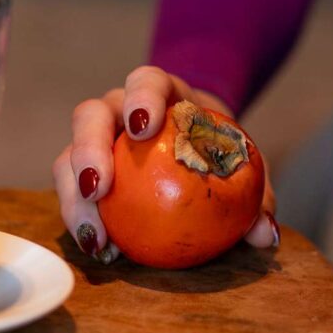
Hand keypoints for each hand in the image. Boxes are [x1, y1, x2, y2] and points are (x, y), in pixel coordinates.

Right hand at [52, 66, 278, 262]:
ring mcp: (95, 141)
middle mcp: (118, 111)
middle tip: (98, 189)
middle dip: (87, 148)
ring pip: (66, 157)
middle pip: (90, 115)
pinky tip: (103, 252)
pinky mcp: (84, 172)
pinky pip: (72, 194)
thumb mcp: (242, 168)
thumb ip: (256, 196)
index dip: (140, 97)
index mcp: (161, 94)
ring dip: (73, 197)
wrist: (197, 149)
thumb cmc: (217, 151)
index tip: (142, 127)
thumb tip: (266, 234)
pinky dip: (83, 222)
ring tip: (96, 237)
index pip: (146, 80)